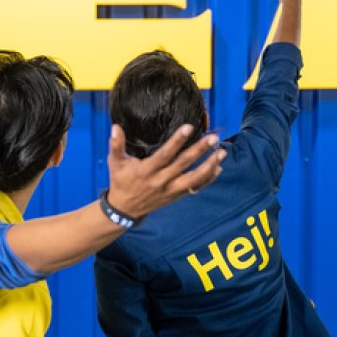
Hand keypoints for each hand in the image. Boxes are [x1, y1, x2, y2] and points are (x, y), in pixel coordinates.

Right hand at [106, 122, 224, 218]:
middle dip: (199, 151)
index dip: (177, 141)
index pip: (164, 155)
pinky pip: (195, 188)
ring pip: (193, 179)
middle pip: (183, 164)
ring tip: (221, 153)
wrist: (125, 209)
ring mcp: (170, 190)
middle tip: (212, 138)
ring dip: (209, 166)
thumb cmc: (121, 181)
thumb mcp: (115, 163)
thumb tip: (115, 127)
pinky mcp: (176, 196)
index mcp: (146, 171)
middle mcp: (160, 181)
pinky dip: (208, 179)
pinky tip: (218, 168)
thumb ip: (116, 145)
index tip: (189, 128)